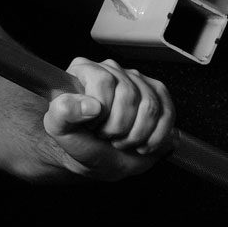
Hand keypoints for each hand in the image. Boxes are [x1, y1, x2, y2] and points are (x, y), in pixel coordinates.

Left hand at [41, 57, 175, 179]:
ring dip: (136, 134)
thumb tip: (87, 104)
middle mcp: (111, 69)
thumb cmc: (79, 140)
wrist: (99, 157)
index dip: (99, 112)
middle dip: (117, 127)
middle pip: (128, 95)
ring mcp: (137, 80)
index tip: (91, 125)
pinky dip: (156, 136)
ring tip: (121, 139)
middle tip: (106, 135)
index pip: (103, 81)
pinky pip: (167, 113)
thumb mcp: (59, 129)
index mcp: (84, 70)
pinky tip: (141, 143)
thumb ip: (62, 113)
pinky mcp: (158, 95)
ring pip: (150, 106)